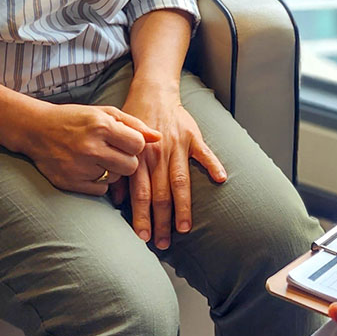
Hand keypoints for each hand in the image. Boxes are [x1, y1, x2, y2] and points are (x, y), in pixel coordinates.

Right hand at [20, 103, 159, 195]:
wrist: (36, 129)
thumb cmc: (76, 119)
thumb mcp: (105, 113)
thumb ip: (134, 124)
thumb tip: (159, 138)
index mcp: (101, 126)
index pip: (138, 145)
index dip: (134, 144)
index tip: (124, 141)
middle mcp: (91, 147)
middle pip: (132, 166)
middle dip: (126, 160)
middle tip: (112, 152)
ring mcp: (80, 167)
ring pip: (117, 179)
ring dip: (112, 171)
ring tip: (97, 158)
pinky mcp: (71, 183)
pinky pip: (101, 190)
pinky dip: (98, 182)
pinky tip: (86, 168)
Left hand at [120, 79, 225, 247]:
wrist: (153, 92)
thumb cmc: (135, 121)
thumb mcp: (121, 143)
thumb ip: (121, 171)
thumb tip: (115, 199)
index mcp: (140, 159)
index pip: (141, 194)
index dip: (142, 216)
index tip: (143, 237)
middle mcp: (158, 156)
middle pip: (161, 194)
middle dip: (161, 221)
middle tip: (162, 244)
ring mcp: (177, 147)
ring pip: (180, 182)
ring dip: (183, 207)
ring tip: (185, 228)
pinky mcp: (193, 137)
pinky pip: (204, 153)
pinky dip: (213, 165)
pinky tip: (221, 180)